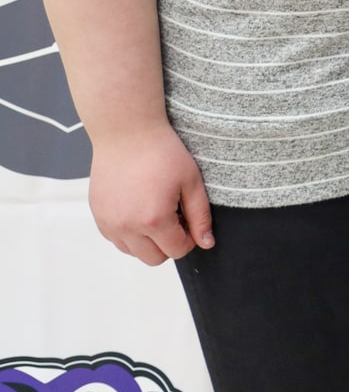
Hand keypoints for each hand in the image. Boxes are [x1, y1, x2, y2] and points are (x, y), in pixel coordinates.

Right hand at [88, 121, 212, 264]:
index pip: (177, 251)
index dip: (190, 238)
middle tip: (176, 217)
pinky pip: (117, 239)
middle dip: (169, 243)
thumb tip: (207, 243)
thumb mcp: (192, 182)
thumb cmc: (163, 152)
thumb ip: (200, 217)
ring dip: (148, 241)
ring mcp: (108, 223)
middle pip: (154, 259)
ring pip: (133, 252)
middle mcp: (127, 227)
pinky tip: (139, 208)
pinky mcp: (98, 216)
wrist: (127, 132)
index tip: (190, 220)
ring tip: (156, 211)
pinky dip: (130, 233)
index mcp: (153, 220)